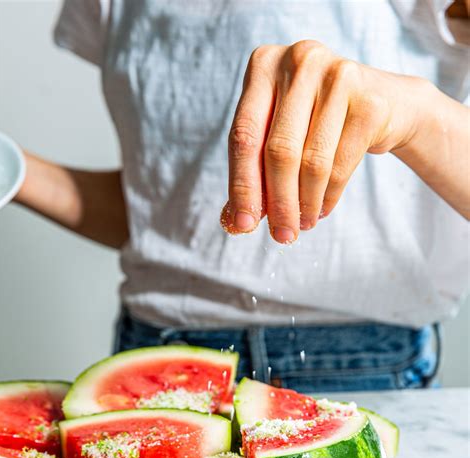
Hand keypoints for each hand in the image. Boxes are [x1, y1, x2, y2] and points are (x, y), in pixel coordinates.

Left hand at [222, 40, 427, 242]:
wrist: (384, 104)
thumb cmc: (317, 122)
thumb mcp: (279, 136)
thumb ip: (253, 173)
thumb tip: (234, 222)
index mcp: (264, 65)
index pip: (244, 136)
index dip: (242, 186)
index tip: (243, 225)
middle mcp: (299, 61)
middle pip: (279, 151)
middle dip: (278, 203)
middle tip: (281, 236)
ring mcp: (337, 76)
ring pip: (312, 162)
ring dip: (305, 204)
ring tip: (302, 224)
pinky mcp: (368, 101)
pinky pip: (341, 165)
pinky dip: (329, 196)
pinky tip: (322, 209)